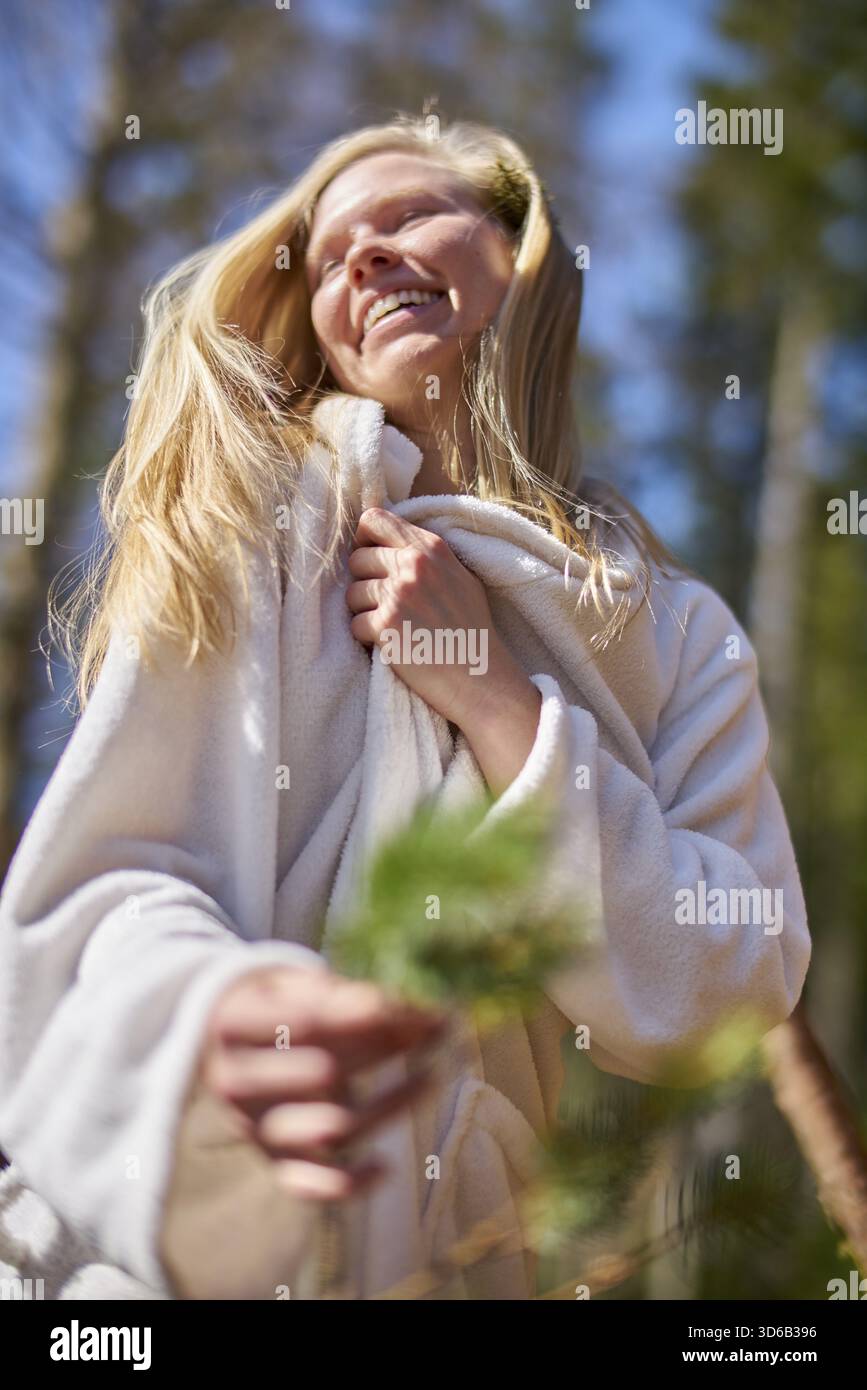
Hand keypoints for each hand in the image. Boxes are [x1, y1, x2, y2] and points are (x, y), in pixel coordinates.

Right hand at [199, 965, 446, 1201]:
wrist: (232, 1049)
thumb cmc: (280, 1006)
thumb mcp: (300, 987)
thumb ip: (349, 997)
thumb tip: (418, 1012)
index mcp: (234, 1024)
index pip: (305, 1021)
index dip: (365, 1015)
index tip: (414, 1007)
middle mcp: (235, 1082)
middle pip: (321, 1074)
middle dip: (382, 1052)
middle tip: (431, 1033)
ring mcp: (255, 1126)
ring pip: (329, 1128)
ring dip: (388, 1106)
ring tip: (430, 1078)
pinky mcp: (275, 1162)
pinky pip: (312, 1186)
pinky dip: (351, 1183)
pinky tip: (386, 1166)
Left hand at [346, 506, 514, 725]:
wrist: (481, 678)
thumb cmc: (472, 632)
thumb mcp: (461, 578)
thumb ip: (428, 557)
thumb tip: (389, 544)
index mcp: (431, 548)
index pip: (374, 520)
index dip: (364, 540)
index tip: (372, 562)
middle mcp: (413, 565)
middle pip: (357, 559)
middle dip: (365, 583)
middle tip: (386, 605)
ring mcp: (399, 594)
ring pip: (351, 594)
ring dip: (364, 613)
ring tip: (393, 628)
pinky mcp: (386, 626)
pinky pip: (354, 624)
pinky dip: (367, 639)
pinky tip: (393, 646)